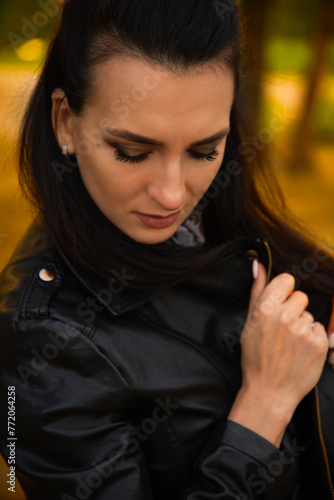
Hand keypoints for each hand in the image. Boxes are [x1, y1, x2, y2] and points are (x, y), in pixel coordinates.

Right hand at [228, 263, 327, 446]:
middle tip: (283, 328)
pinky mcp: (319, 343)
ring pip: (309, 314)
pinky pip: (318, 329)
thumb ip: (256, 291)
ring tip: (290, 343)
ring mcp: (304, 331)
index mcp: (265, 309)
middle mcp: (285, 317)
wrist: (269, 390)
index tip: (279, 304)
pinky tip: (300, 350)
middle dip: (293, 309)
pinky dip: (311, 338)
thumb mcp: (249, 322)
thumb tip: (258, 265)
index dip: (283, 292)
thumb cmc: (256, 356)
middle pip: (300, 296)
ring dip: (302, 325)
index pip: (286, 280)